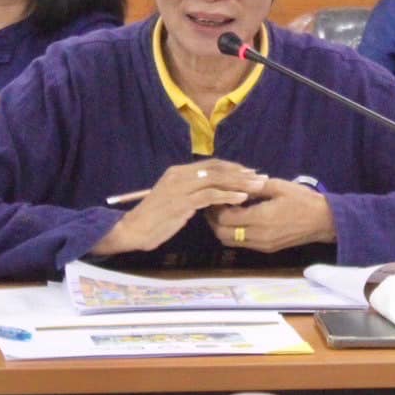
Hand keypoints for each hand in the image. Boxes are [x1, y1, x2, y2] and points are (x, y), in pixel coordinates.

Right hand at [93, 160, 267, 256]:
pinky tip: (242, 198)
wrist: (133, 230)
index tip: (251, 173)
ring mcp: (180, 187)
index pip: (212, 164)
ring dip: (239, 183)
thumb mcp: (175, 200)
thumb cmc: (154, 219)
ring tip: (257, 187)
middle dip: (241, 173)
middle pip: (217, 169)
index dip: (233, 168)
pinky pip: (209, 196)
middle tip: (261, 177)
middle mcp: (180, 175)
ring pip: (216, 180)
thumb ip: (192, 193)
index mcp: (179, 172)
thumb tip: (214, 193)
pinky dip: (228, 195)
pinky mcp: (181, 202)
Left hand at [206, 177, 336, 253]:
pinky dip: (233, 232)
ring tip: (223, 211)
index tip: (217, 194)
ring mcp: (262, 245)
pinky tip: (238, 218)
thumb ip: (253, 187)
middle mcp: (258, 236)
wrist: (323, 221)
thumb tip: (234, 184)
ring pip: (230, 241)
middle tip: (214, 203)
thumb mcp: (278, 186)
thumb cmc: (302, 200)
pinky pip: (242, 243)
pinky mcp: (266, 248)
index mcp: (260, 219)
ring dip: (222, 228)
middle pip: (222, 234)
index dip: (216, 207)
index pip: (225, 218)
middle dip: (213, 219)